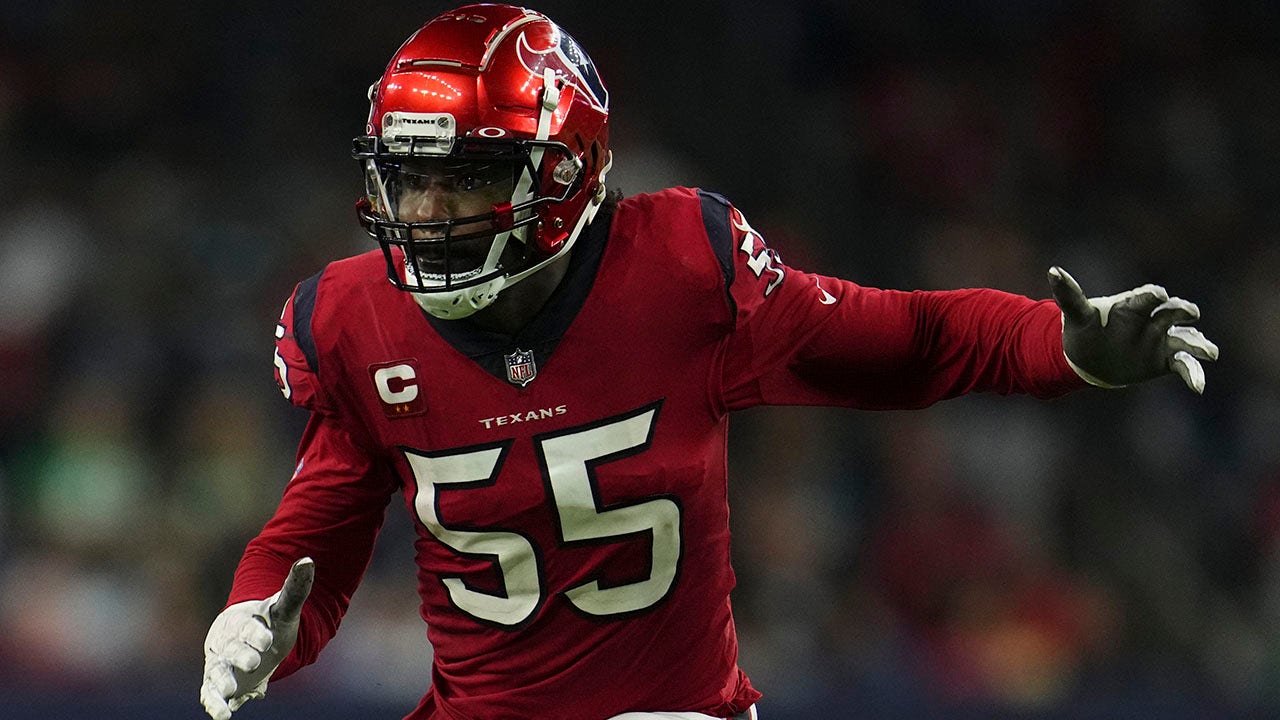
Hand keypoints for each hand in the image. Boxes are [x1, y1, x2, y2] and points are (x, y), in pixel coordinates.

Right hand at [200, 558, 314, 719]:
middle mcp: (226, 641)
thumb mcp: (284, 608)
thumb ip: (295, 588)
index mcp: (241, 620)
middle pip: (231, 648)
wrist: (252, 639)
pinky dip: (214, 703)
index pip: (248, 626)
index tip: (268, 640)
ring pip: (217, 671)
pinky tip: (222, 715)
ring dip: (221, 682)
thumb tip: (309, 560)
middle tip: (253, 662)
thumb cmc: (269, 622)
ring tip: (229, 691)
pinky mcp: (215, 683)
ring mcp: (219, 663)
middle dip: (241, 655)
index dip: (257, 633)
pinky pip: (210, 693)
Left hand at [1048, 266, 1218, 392]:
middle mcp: (1152, 319)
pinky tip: (1198, 386)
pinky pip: (1184, 365)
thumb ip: (1070, 295)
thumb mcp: (1078, 314)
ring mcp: (1162, 339)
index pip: (1146, 297)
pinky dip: (1193, 373)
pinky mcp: (1166, 360)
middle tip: (1188, 312)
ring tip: (1208, 352)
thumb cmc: (1088, 329)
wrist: (1092, 357)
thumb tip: (1053, 270)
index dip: (1152, 295)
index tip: (1158, 295)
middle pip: (1172, 312)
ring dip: (1199, 344)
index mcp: (1133, 305)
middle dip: (1181, 311)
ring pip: (1186, 339)